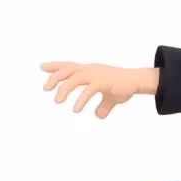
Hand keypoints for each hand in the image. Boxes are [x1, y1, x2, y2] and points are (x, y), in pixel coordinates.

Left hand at [41, 62, 158, 117]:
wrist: (137, 81)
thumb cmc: (124, 87)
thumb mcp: (111, 97)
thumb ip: (103, 106)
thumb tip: (99, 115)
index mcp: (91, 70)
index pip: (70, 65)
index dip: (56, 66)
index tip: (42, 67)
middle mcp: (91, 70)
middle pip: (68, 70)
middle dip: (55, 78)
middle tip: (45, 88)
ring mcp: (96, 75)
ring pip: (74, 79)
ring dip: (64, 89)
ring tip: (57, 101)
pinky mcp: (102, 83)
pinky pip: (88, 91)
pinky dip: (80, 100)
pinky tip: (76, 109)